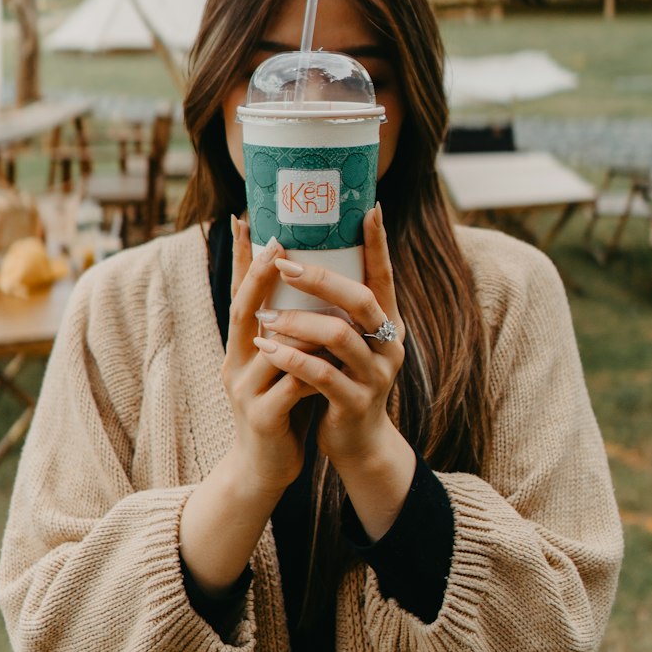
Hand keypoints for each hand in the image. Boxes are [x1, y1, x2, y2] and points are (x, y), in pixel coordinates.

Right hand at [221, 217, 314, 498]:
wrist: (263, 470)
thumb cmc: (281, 408)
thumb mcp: (281, 365)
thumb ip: (292, 333)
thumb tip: (318, 285)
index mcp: (242, 346)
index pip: (239, 292)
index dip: (241, 257)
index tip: (243, 217)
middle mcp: (238, 361)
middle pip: (244, 309)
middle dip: (261, 273)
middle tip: (279, 241)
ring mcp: (246, 390)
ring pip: (275, 345)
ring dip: (301, 321)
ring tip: (324, 294)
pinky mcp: (263, 418)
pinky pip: (292, 385)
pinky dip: (313, 368)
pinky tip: (332, 360)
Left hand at [252, 204, 405, 472]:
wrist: (358, 443)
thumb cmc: (343, 380)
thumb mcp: (347, 342)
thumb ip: (337, 309)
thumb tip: (304, 258)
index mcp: (387, 322)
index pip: (384, 274)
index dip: (378, 242)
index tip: (368, 208)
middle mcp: (388, 344)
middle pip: (359, 299)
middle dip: (319, 277)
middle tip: (283, 261)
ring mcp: (376, 375)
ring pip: (338, 336)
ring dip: (297, 320)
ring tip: (263, 313)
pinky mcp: (356, 404)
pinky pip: (321, 375)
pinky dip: (291, 358)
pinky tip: (266, 348)